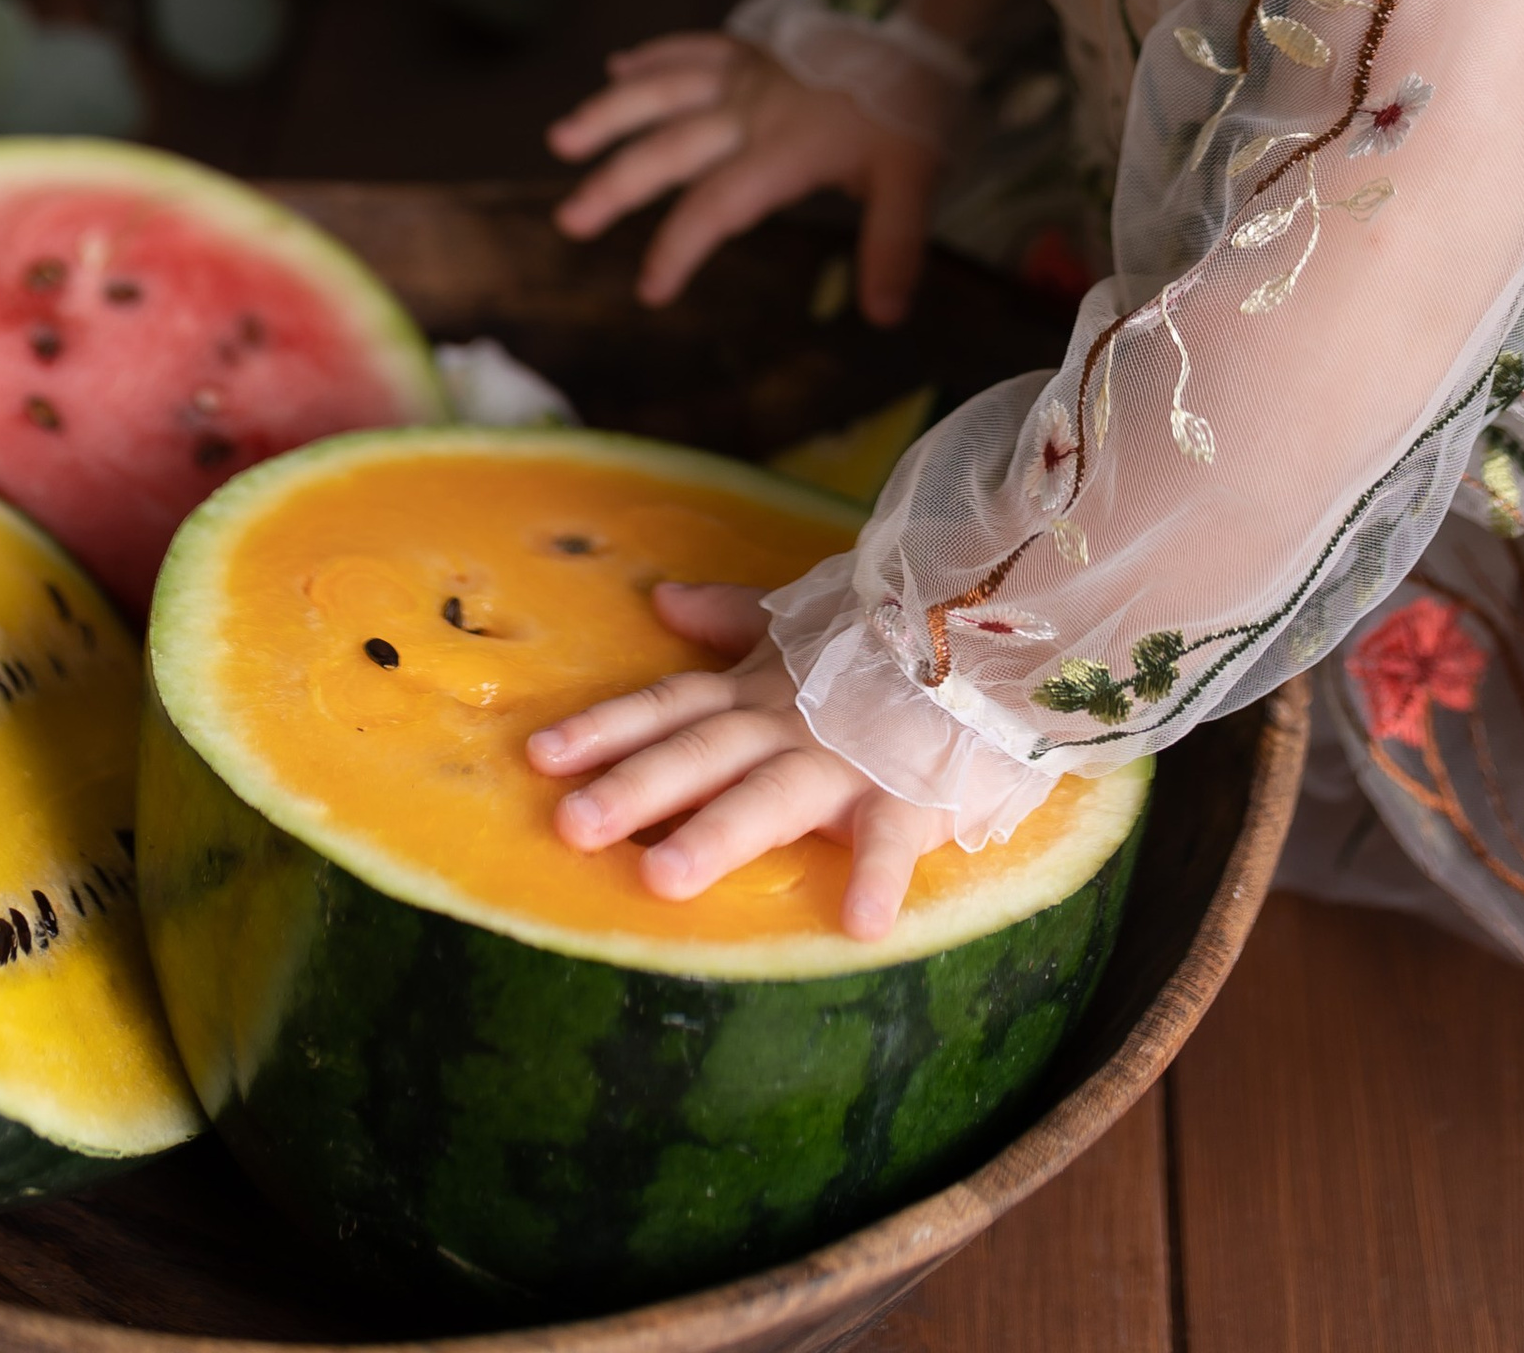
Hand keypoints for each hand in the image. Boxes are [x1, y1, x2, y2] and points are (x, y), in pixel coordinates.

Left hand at [525, 580, 950, 939]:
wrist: (984, 636)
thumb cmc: (883, 646)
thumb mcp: (798, 624)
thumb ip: (729, 616)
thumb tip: (661, 599)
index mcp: (758, 691)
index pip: (669, 707)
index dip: (605, 729)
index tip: (539, 758)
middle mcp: (786, 724)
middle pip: (699, 753)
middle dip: (635, 787)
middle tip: (570, 826)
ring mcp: (845, 759)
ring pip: (772, 795)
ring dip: (719, 834)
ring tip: (662, 879)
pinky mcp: (910, 791)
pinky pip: (894, 837)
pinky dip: (879, 876)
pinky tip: (859, 923)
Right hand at [547, 31, 937, 323]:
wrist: (914, 18)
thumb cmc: (909, 105)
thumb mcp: (913, 178)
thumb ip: (893, 244)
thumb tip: (885, 315)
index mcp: (781, 150)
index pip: (715, 206)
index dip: (677, 247)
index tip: (649, 288)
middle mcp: (748, 111)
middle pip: (668, 150)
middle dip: (614, 187)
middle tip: (570, 219)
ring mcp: (743, 74)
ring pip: (662, 91)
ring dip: (610, 113)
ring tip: (561, 138)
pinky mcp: (749, 48)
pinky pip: (690, 46)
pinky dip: (653, 55)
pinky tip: (618, 64)